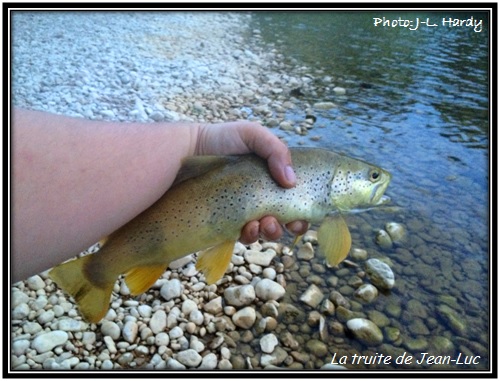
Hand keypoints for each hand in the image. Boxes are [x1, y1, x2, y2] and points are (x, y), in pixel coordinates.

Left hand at [195, 121, 308, 243]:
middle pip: (282, 220)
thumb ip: (276, 150)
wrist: (186, 151)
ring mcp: (242, 210)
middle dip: (288, 226)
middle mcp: (258, 196)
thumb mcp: (252, 134)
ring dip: (270, 232)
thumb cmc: (220, 139)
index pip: (292, 199)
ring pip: (263, 231)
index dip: (300, 212)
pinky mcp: (225, 221)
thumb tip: (291, 181)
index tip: (302, 218)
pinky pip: (242, 235)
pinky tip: (247, 226)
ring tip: (265, 223)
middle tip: (286, 223)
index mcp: (270, 178)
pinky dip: (250, 234)